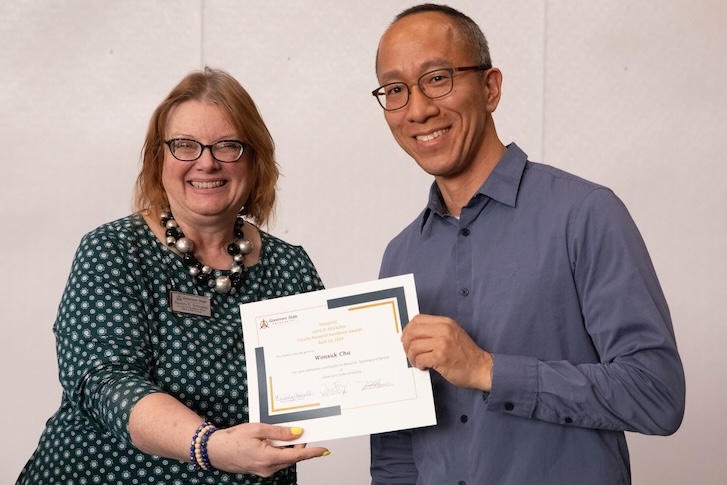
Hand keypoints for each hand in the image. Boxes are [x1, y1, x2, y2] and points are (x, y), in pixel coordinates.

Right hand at [207, 423, 328, 476]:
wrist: (214, 450)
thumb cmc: (232, 439)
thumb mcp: (258, 429)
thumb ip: (279, 431)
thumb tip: (297, 433)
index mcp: (268, 457)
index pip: (297, 455)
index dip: (312, 452)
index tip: (324, 450)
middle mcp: (268, 468)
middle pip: (293, 457)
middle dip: (299, 445)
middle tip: (301, 430)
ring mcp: (264, 471)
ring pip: (285, 459)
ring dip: (288, 448)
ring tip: (283, 434)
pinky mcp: (261, 470)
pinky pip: (277, 460)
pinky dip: (280, 451)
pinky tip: (274, 441)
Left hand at [402, 314, 492, 390]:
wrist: (481, 368)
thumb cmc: (465, 354)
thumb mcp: (452, 334)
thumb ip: (436, 331)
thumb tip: (412, 334)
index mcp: (445, 322)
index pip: (417, 319)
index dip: (408, 329)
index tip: (407, 339)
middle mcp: (444, 330)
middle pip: (412, 332)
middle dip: (406, 344)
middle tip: (409, 353)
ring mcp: (442, 343)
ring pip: (413, 346)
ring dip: (411, 357)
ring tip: (418, 362)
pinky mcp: (441, 357)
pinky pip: (419, 358)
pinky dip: (418, 364)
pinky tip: (424, 367)